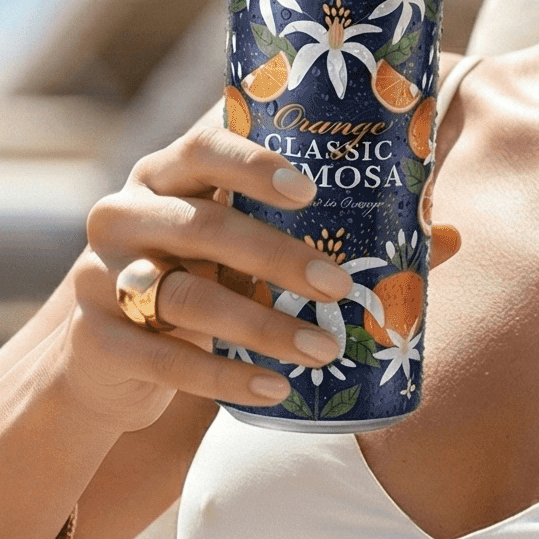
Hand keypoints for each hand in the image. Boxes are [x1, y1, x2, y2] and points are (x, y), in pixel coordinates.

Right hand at [46, 128, 360, 431]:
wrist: (106, 360)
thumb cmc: (195, 281)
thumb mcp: (239, 251)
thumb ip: (321, 236)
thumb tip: (443, 236)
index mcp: (163, 176)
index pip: (204, 149)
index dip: (254, 166)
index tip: (310, 192)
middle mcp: (123, 215)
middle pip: (202, 227)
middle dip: (278, 257)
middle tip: (340, 286)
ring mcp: (100, 276)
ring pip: (185, 297)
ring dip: (262, 327)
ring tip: (323, 349)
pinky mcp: (95, 339)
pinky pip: (165, 361)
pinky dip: (225, 379)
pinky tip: (275, 389)